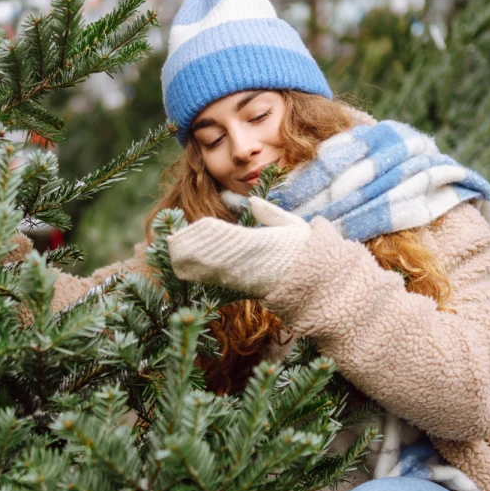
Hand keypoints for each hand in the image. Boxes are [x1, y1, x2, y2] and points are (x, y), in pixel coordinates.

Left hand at [167, 197, 310, 297]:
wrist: (319, 287)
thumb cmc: (307, 253)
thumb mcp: (294, 227)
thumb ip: (272, 214)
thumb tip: (252, 201)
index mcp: (262, 245)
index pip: (227, 239)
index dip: (206, 234)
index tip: (192, 227)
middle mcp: (249, 264)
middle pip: (211, 256)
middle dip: (190, 248)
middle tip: (171, 241)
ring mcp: (244, 279)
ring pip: (210, 272)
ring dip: (189, 262)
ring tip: (172, 252)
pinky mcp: (241, 289)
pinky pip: (216, 281)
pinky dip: (198, 273)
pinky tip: (184, 267)